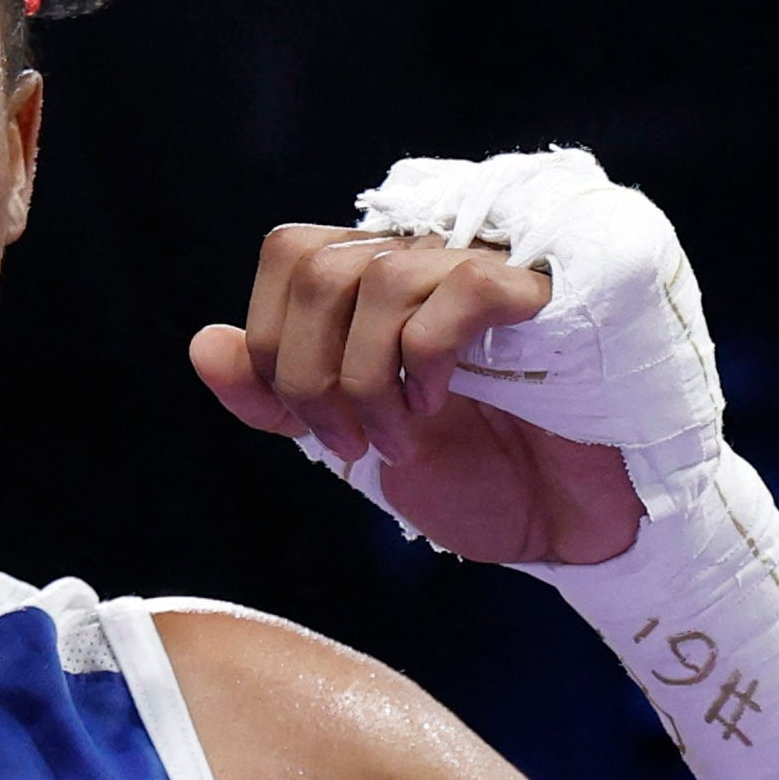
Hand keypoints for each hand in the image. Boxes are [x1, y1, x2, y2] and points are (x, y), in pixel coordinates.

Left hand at [191, 227, 641, 565]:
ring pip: (381, 275)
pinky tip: (438, 404)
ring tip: (397, 439)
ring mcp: (489, 268)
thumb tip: (204, 344)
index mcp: (383, 286)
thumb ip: (278, 401)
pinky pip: (461, 288)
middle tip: (346, 444)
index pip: (290, 254)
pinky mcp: (545, 294)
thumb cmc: (482, 476)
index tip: (299, 423)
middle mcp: (430, 261)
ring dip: (366, 379)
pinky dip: (426, 357)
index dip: (272, 340)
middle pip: (319, 263)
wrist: (574, 524)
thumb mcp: (354, 445)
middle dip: (309, 373)